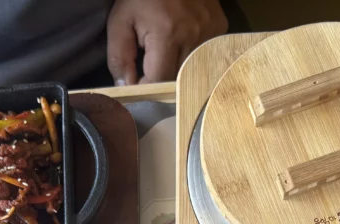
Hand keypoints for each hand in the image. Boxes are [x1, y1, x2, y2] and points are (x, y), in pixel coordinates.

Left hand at [107, 0, 227, 85]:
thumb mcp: (121, 20)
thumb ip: (119, 56)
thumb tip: (126, 87)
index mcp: (167, 34)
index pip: (158, 81)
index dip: (145, 86)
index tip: (137, 80)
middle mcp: (193, 36)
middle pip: (176, 79)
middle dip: (159, 77)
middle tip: (148, 65)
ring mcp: (210, 33)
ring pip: (191, 70)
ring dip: (175, 68)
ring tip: (165, 51)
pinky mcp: (220, 29)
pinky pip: (203, 56)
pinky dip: (191, 57)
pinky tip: (182, 42)